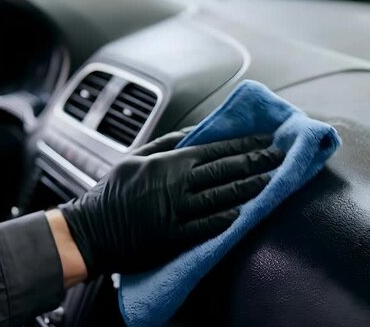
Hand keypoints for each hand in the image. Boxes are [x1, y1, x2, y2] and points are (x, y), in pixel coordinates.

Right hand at [58, 132, 282, 276]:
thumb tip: (198, 132)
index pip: (215, 149)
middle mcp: (176, 185)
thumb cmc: (114, 192)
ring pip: (220, 197)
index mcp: (168, 163)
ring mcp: (175, 213)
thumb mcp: (137, 157)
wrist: (91, 230)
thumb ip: (169, 143)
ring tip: (271, 180)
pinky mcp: (173, 238)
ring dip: (248, 188)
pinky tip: (242, 213)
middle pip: (224, 171)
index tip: (265, 140)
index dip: (243, 144)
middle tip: (278, 156)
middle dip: (255, 162)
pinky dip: (224, 219)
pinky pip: (204, 227)